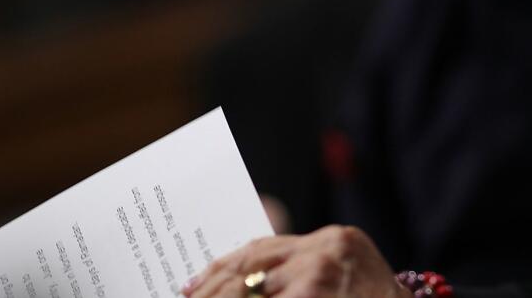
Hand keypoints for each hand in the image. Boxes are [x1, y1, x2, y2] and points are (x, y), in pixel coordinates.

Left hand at [181, 226, 410, 297]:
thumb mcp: (342, 275)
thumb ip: (300, 272)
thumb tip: (238, 285)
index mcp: (330, 240)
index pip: (260, 247)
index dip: (219, 268)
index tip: (189, 287)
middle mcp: (326, 252)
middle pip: (250, 267)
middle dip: (211, 292)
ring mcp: (322, 280)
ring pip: (252, 293)